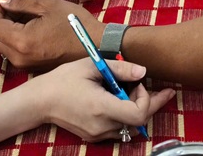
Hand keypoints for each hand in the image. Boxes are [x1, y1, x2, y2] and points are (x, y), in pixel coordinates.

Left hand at [0, 0, 96, 69]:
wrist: (95, 45)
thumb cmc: (74, 22)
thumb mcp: (48, 5)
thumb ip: (21, 2)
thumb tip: (3, 2)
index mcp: (21, 41)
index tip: (6, 1)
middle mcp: (19, 58)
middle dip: (1, 20)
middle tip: (15, 7)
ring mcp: (25, 66)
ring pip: (4, 46)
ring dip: (8, 30)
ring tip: (25, 16)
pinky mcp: (32, 68)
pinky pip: (15, 53)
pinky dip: (16, 39)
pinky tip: (32, 28)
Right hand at [29, 58, 174, 141]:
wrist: (40, 101)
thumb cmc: (63, 80)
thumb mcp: (91, 66)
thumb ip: (120, 69)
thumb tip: (143, 71)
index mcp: (101, 107)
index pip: (138, 114)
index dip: (147, 99)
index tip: (139, 83)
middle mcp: (102, 125)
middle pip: (139, 123)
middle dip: (152, 105)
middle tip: (162, 91)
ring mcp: (98, 134)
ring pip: (130, 127)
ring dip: (138, 110)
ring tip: (135, 91)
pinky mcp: (94, 136)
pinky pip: (119, 130)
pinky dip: (126, 116)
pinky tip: (122, 100)